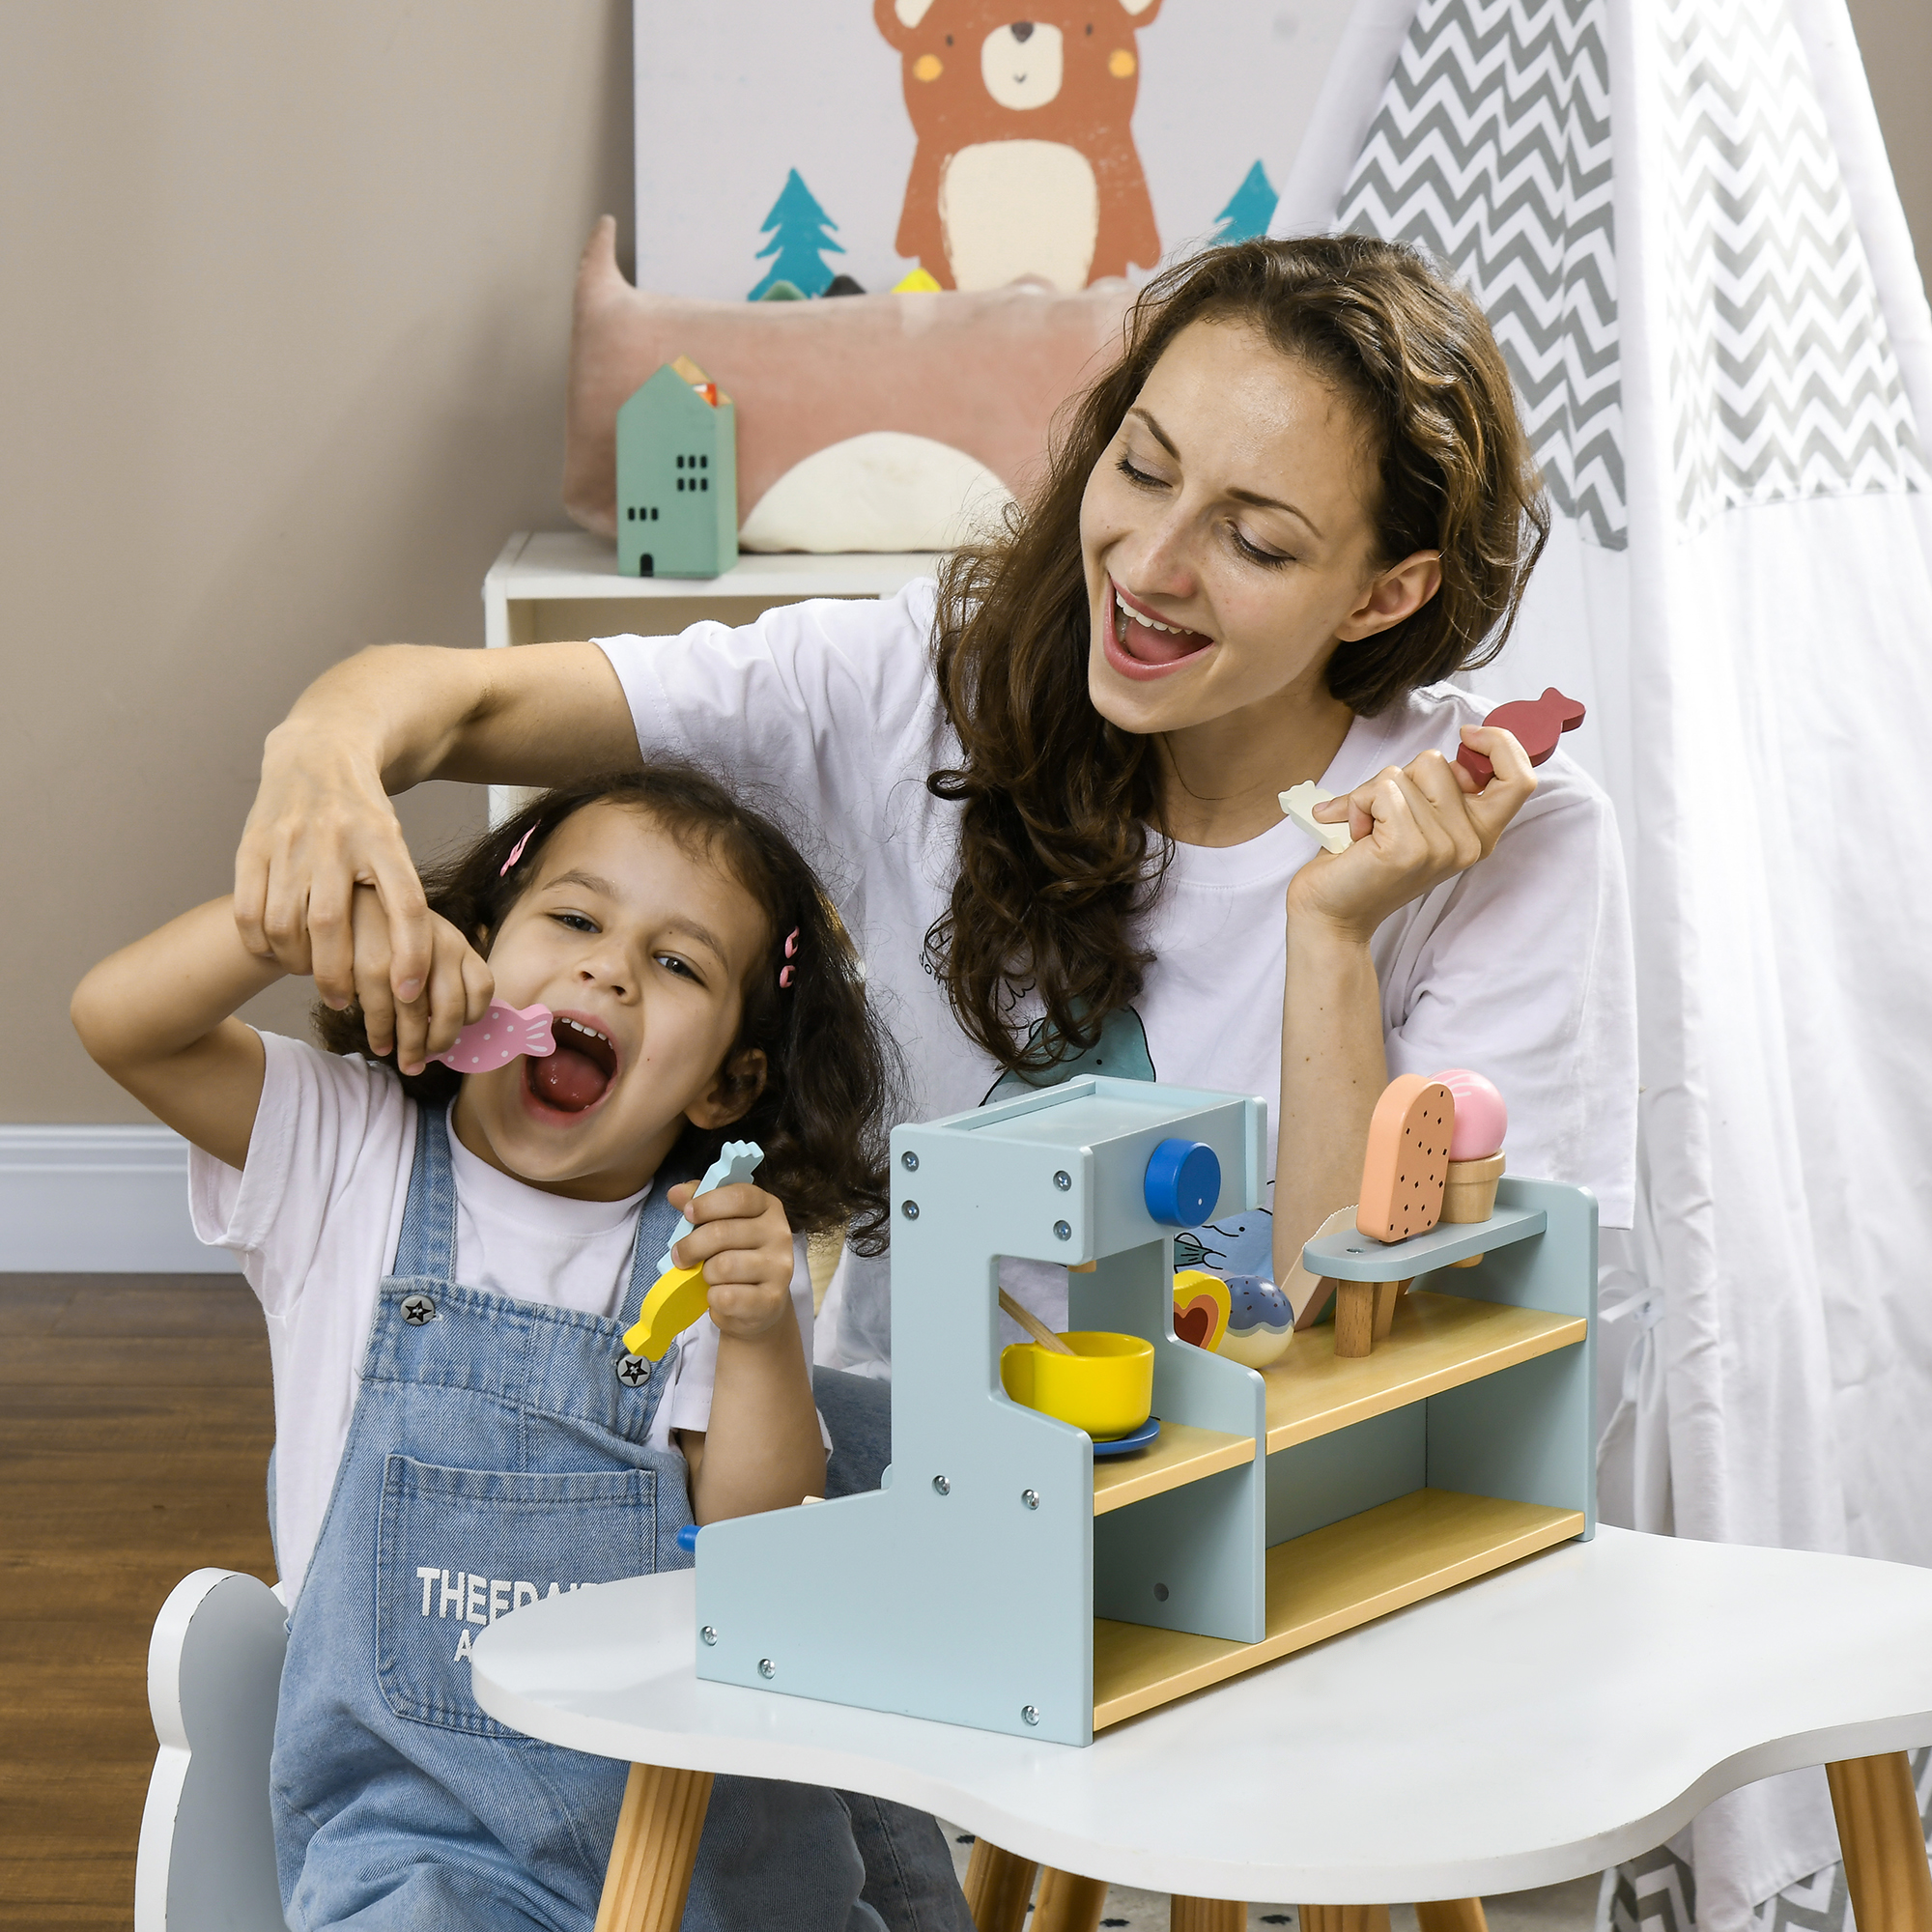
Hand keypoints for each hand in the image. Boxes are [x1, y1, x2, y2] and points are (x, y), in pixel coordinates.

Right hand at [234, 722, 434, 1010]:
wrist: (317, 753)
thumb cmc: (363, 817)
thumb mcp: (395, 846)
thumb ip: (399, 897)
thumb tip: (412, 971)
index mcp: (384, 840)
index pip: (407, 905)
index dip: (412, 954)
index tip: (409, 993)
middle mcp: (336, 839)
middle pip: (333, 924)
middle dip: (337, 976)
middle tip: (344, 1000)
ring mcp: (289, 841)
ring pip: (285, 924)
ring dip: (296, 963)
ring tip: (311, 974)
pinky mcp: (251, 844)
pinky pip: (248, 911)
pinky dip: (260, 943)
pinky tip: (275, 952)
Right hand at [348, 888, 493, 1073]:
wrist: (345, 900)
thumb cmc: (391, 931)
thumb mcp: (427, 943)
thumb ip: (445, 974)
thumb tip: (453, 1025)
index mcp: (458, 942)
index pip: (482, 988)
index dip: (472, 1017)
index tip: (456, 1031)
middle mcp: (440, 945)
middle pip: (451, 1009)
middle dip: (439, 1042)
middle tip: (427, 1058)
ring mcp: (407, 954)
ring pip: (416, 1016)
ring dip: (410, 1047)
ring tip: (407, 1062)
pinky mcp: (371, 964)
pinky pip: (382, 1012)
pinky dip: (381, 1035)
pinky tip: (380, 1044)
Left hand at [668, 1181, 796, 1341]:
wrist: (761, 1303)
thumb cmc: (737, 1255)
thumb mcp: (721, 1223)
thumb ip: (700, 1204)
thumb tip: (675, 1193)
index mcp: (769, 1207)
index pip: (739, 1197)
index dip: (708, 1203)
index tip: (688, 1214)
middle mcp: (780, 1234)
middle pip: (722, 1232)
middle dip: (692, 1246)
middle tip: (680, 1256)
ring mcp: (780, 1268)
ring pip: (722, 1267)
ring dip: (706, 1274)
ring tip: (710, 1277)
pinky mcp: (773, 1300)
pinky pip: (727, 1297)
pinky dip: (713, 1298)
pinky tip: (719, 1296)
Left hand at [1287, 725, 1535, 943]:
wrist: (1332, 912)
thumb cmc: (1366, 859)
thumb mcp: (1416, 819)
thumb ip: (1440, 788)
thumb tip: (1453, 752)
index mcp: (1479, 834)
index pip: (1519, 779)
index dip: (1501, 743)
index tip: (1469, 734)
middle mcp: (1469, 843)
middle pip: (1440, 763)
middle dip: (1400, 777)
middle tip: (1383, 814)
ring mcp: (1443, 848)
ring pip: (1405, 774)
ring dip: (1371, 794)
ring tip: (1366, 830)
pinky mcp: (1410, 848)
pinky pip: (1382, 791)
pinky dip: (1355, 804)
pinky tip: (1354, 835)